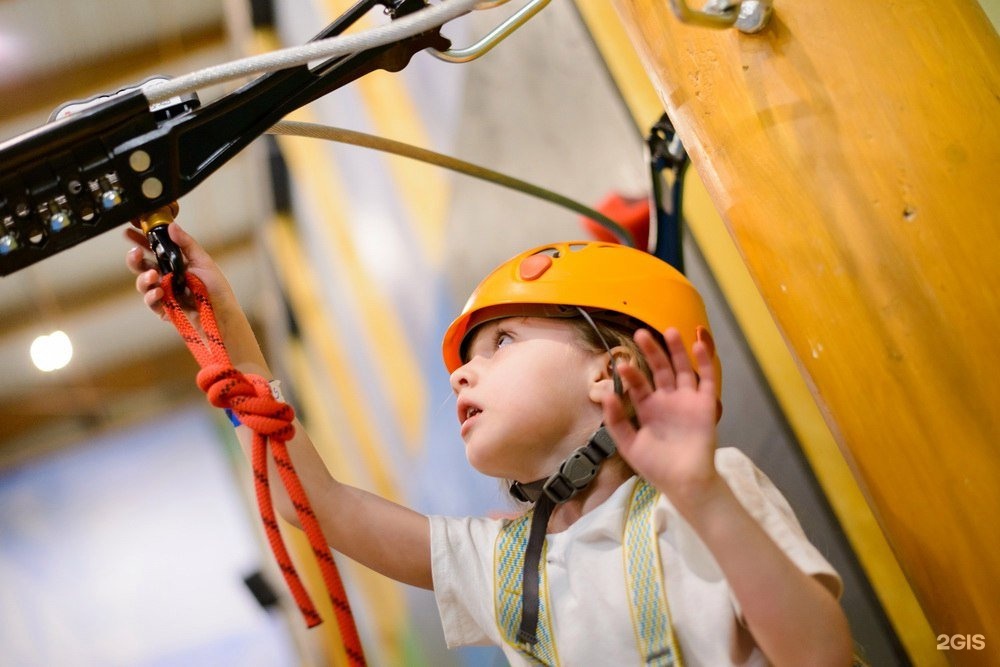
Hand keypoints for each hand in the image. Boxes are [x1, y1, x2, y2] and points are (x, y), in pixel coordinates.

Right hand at [125, 220, 230, 319]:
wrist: (223, 313)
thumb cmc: (215, 288)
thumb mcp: (203, 261)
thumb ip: (186, 244)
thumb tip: (172, 226)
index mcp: (173, 263)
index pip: (152, 250)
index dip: (140, 240)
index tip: (130, 232)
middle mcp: (165, 277)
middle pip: (142, 266)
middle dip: (134, 259)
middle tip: (136, 253)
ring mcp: (163, 293)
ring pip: (143, 283)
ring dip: (144, 278)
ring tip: (153, 275)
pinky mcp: (164, 309)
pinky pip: (151, 302)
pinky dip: (152, 296)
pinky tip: (159, 292)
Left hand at [602, 328, 721, 512]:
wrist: (685, 483)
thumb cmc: (657, 467)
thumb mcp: (629, 445)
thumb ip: (617, 421)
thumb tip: (607, 394)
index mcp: (649, 408)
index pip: (639, 384)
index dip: (632, 374)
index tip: (622, 364)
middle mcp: (668, 400)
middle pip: (660, 369)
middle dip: (652, 352)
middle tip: (641, 333)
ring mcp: (687, 400)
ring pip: (682, 369)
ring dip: (677, 350)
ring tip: (670, 331)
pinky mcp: (706, 404)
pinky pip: (706, 379)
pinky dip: (704, 362)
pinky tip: (697, 345)